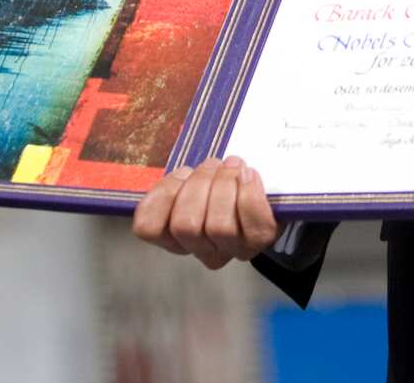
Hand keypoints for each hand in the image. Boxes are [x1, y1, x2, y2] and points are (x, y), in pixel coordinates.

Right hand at [132, 155, 279, 269]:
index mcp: (174, 236)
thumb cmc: (220, 180)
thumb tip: (178, 178)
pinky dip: (249, 192)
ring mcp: (233, 249)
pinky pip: (252, 221)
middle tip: (213, 164)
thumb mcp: (190, 178)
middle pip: (186, 225)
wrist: (266, 186)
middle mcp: (202, 250)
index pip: (147, 228)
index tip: (181, 173)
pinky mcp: (261, 240)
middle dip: (199, 183)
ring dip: (224, 184)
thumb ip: (175, 183)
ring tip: (232, 166)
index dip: (163, 195)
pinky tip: (249, 175)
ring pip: (218, 226)